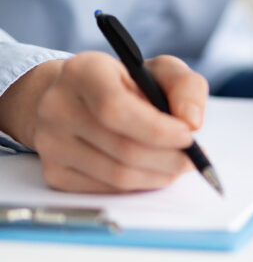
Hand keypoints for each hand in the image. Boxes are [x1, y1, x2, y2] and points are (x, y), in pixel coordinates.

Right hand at [0, 53, 206, 191]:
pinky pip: (108, 189)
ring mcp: (50, 143)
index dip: (158, 129)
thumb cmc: (125, 84)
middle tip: (194, 158)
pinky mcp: (54, 172)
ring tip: (178, 164)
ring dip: (160, 175)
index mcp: (84, 72)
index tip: (189, 136)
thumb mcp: (160, 71)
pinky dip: (141, 184)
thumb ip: (186, 86)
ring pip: (118, 175)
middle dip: (170, 158)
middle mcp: (57, 106)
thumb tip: (192, 122)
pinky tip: (153, 170)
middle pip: (123, 148)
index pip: (116, 109)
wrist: (75, 99)